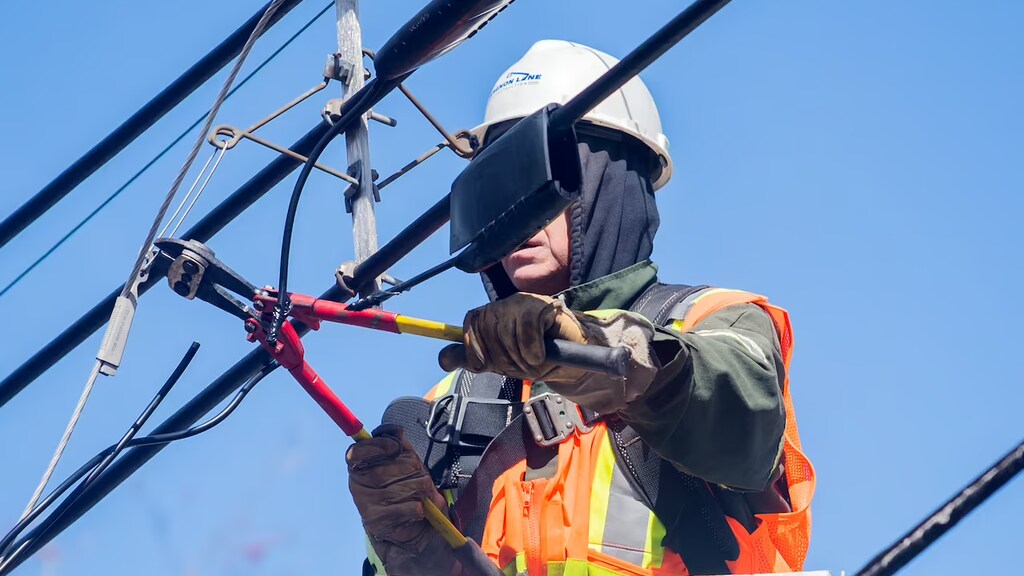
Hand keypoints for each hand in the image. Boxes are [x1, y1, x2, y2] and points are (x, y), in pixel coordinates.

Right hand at [346, 424, 456, 575]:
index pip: (357, 452)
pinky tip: (417, 510)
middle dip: (411, 470)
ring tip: (420, 495)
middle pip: (386, 468)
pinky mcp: (376, 522)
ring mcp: (365, 504)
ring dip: (419, 490)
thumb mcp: (408, 462)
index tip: (394, 447)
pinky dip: (418, 508)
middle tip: (418, 476)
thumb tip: (395, 431)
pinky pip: (406, 507)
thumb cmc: (409, 489)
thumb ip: (401, 445)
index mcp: (360, 466)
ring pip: (400, 488)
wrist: (414, 527)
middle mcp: (357, 485)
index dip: (376, 446)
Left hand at [438, 293, 588, 381]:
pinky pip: (527, 328)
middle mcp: (506, 305)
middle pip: (487, 327)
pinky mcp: (545, 305)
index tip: (483, 365)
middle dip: (501, 357)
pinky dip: (532, 349)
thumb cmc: (535, 360)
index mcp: (493, 315)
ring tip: (532, 361)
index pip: (471, 320)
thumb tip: (443, 359)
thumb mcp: (499, 363)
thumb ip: (472, 359)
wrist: (570, 364)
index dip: (473, 345)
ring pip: (506, 329)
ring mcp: (526, 302)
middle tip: (518, 364)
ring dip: (519, 357)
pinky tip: (541, 354)